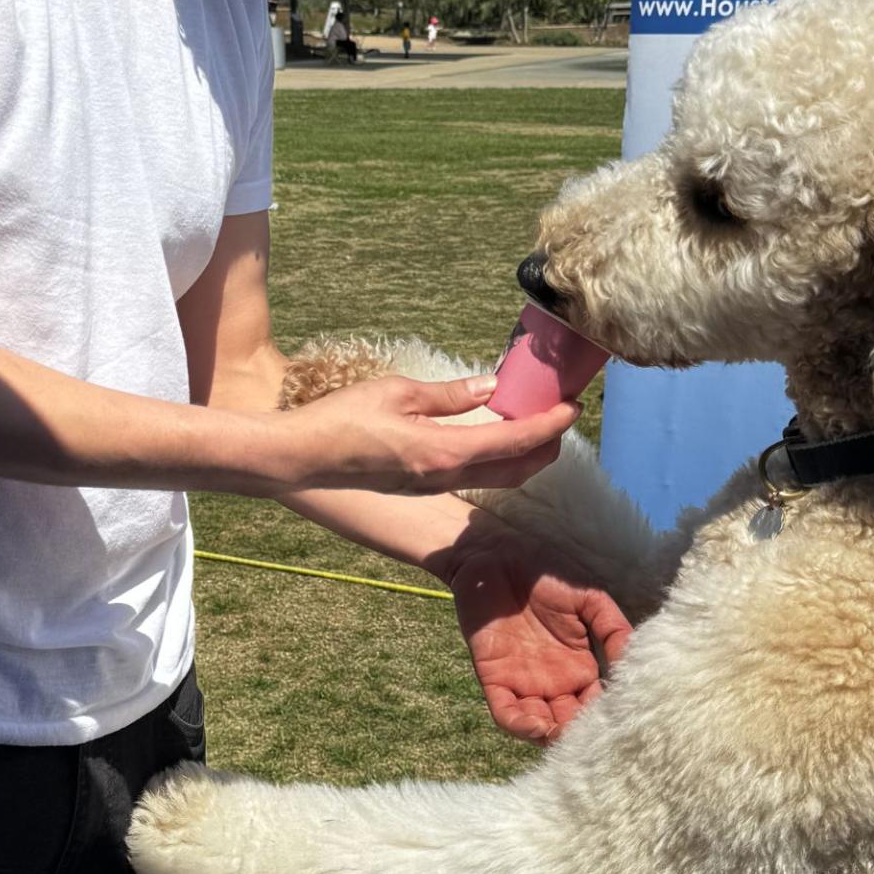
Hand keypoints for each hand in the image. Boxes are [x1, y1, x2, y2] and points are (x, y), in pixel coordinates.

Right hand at [273, 374, 575, 496]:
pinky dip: (497, 459)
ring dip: (524, 456)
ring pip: (497, 479)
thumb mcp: (398, 391)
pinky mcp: (420, 486)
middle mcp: (445, 477)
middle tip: (562, 417)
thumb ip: (448, 394)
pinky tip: (494, 437)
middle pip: (516, 471)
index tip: (572, 408)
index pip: (514, 442)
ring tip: (537, 425)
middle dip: (547, 447)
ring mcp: (432, 486)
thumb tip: (490, 387)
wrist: (301, 458)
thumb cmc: (342, 418)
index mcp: (443, 452)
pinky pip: (474, 477)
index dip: (549, 426)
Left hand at [433, 520, 632, 741]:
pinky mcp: (494, 678)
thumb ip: (613, 628)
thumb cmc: (545, 575)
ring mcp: (523, 683)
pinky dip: (521, 727)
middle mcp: (554, 683)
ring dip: (553, 738)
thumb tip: (632, 663)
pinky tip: (539, 726)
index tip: (623, 723)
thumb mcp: (590, 598)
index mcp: (580, 668)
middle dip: (582, 736)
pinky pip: (506, 714)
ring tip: (568, 738)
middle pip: (571, 725)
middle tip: (595, 742)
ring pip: (540, 727)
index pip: (598, 706)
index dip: (608, 717)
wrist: (497, 555)